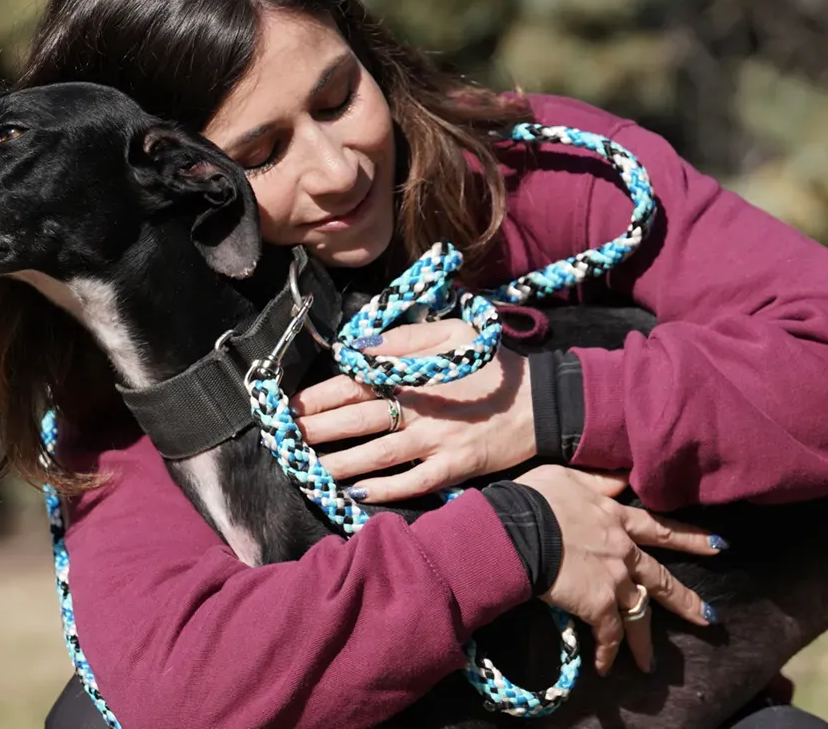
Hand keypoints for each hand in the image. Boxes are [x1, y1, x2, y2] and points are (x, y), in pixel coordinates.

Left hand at [291, 318, 535, 502]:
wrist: (542, 403)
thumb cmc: (493, 365)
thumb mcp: (454, 333)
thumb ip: (405, 337)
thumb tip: (359, 347)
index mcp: (414, 375)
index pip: (354, 385)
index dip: (318, 397)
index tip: (289, 406)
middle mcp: (419, 410)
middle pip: (356, 421)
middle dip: (316, 432)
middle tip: (285, 440)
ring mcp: (436, 442)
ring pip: (376, 456)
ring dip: (338, 463)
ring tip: (308, 469)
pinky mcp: (453, 468)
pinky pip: (412, 484)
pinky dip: (384, 490)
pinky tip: (356, 494)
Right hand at [516, 465, 721, 675]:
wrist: (518, 529)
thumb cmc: (536, 499)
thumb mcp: (569, 477)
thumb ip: (598, 480)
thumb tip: (623, 477)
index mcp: (616, 516)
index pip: (659, 528)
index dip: (688, 537)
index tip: (718, 544)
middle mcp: (622, 550)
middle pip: (659, 578)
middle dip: (684, 599)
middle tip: (708, 617)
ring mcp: (613, 579)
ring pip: (638, 614)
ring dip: (644, 641)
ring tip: (651, 664)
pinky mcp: (597, 604)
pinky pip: (608, 633)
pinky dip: (607, 652)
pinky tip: (605, 668)